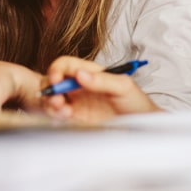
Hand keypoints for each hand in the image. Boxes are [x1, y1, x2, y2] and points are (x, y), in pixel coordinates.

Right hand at [41, 56, 160, 123]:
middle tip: (55, 98)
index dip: (57, 69)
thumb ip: (102, 80)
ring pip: (53, 98)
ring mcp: (78, 103)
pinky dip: (56, 115)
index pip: (66, 65)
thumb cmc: (136, 102)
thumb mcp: (123, 86)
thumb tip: (81, 74)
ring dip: (51, 103)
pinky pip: (59, 115)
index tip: (56, 79)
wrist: (142, 125)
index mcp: (91, 73)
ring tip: (61, 109)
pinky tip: (66, 116)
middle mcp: (81, 86)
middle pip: (54, 82)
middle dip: (49, 88)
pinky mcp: (78, 119)